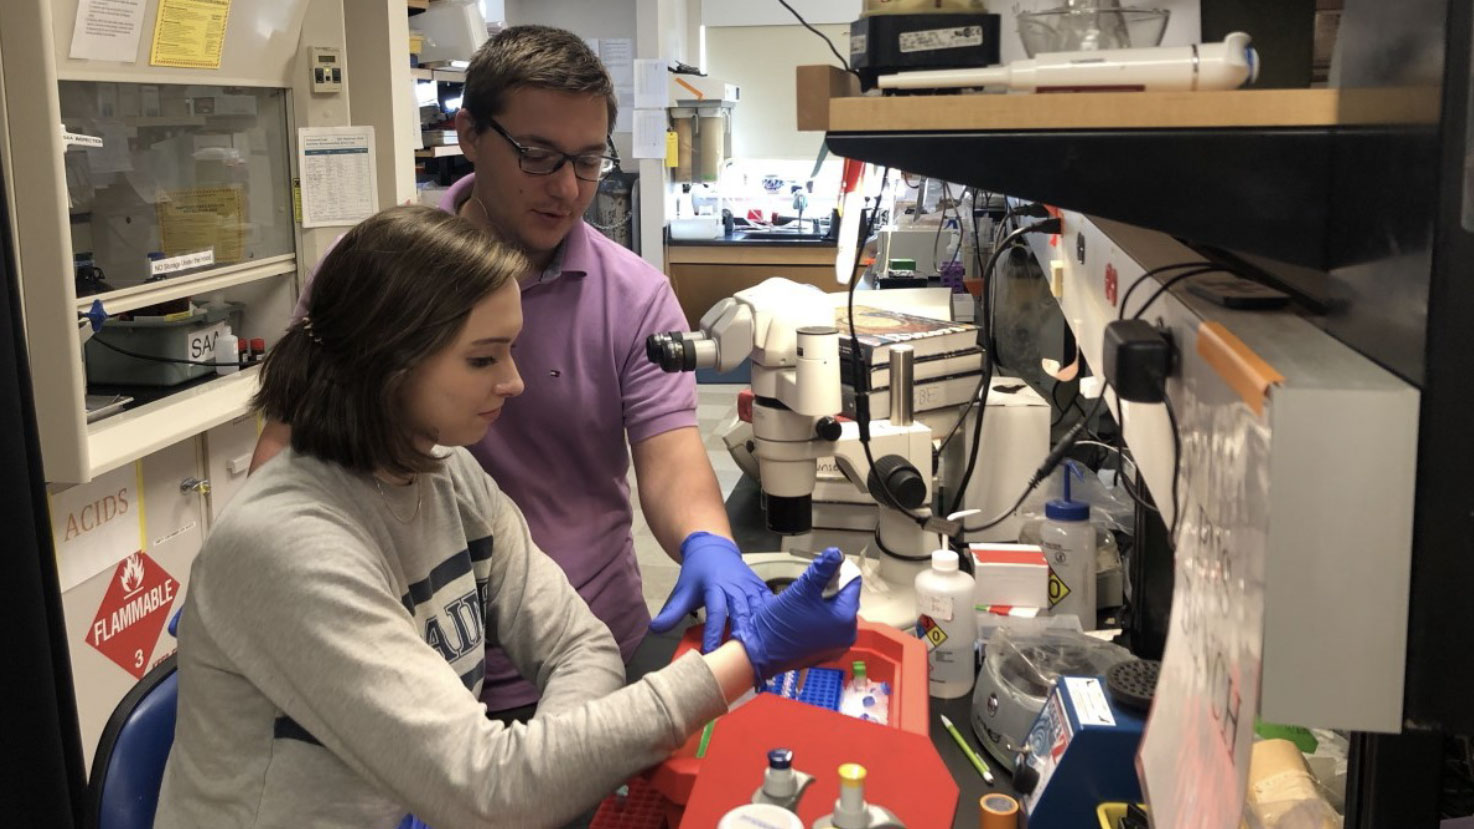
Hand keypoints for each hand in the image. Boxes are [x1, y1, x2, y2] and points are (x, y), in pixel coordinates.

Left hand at [650, 532, 773, 651]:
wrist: (715, 548)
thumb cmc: (699, 573)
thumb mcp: (684, 590)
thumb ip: (672, 611)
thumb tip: (655, 629)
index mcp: (715, 586)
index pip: (716, 612)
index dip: (713, 633)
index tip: (711, 653)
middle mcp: (736, 586)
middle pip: (743, 612)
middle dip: (743, 634)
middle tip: (742, 657)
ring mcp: (751, 587)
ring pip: (760, 610)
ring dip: (761, 630)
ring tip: (761, 652)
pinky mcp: (761, 589)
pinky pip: (770, 606)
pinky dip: (774, 622)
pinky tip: (776, 639)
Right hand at [731, 547, 860, 683]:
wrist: (759, 653)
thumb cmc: (780, 623)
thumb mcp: (802, 590)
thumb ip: (822, 569)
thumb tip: (835, 553)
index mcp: (845, 620)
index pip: (853, 585)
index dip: (839, 572)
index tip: (823, 568)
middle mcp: (846, 636)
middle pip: (846, 600)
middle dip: (830, 589)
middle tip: (809, 586)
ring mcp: (836, 647)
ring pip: (836, 613)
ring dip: (824, 603)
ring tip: (804, 601)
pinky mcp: (825, 653)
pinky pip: (830, 628)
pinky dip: (820, 618)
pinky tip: (803, 616)